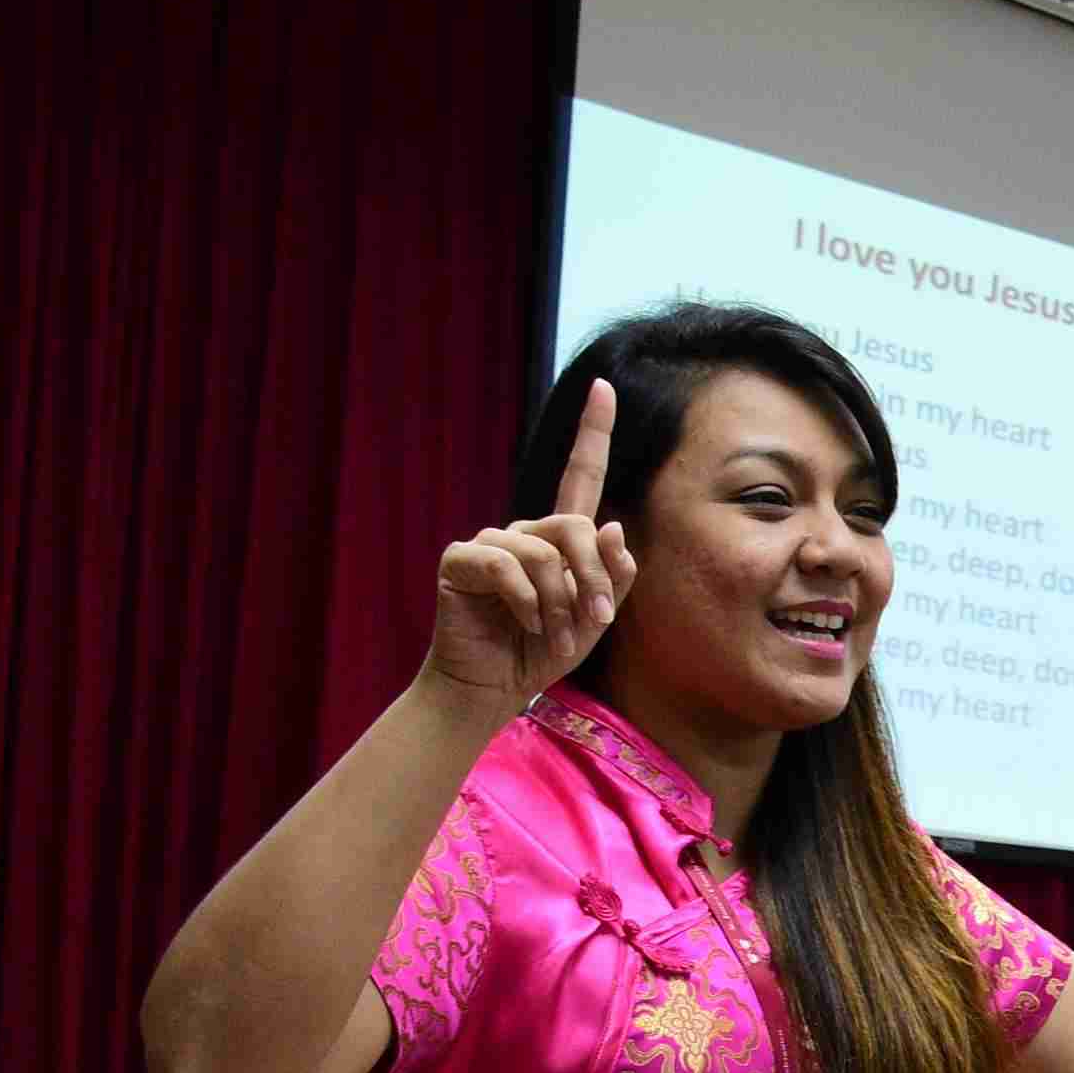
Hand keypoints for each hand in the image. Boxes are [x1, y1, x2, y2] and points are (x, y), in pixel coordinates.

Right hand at [425, 377, 634, 704]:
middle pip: (576, 526)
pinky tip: (524, 624)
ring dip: (561, 600)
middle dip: (595, 577)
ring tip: (553, 632)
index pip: (580, 476)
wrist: (493, 686)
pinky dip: (527, 602)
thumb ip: (611, 574)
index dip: (593, 431)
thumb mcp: (594, 616)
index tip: (605, 387)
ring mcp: (490, 542)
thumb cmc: (542, 650)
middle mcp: (525, 530)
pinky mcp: (462, 560)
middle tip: (596, 619)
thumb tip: (610, 525)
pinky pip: (507, 566)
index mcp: (559, 537)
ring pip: (544, 551)